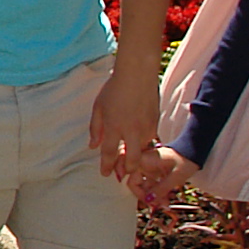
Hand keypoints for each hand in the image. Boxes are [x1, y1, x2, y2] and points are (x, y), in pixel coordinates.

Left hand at [88, 61, 164, 187]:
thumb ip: (95, 129)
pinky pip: (150, 139)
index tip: (105, 173)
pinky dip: (143, 144)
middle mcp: (131, 130)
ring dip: (136, 158)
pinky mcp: (155, 122)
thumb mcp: (98, 107)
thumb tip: (93, 146)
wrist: (137, 74)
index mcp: (114, 126)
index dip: (106, 166)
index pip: (108, 153)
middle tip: (121, 174)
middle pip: (132, 160)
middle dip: (127, 170)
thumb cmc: (114, 88)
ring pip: (143, 150)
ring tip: (129, 160)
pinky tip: (138, 143)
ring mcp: (146, 127)